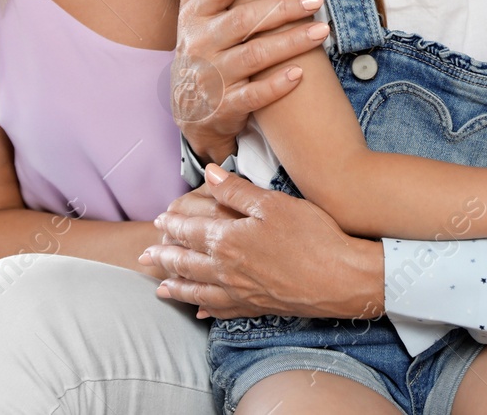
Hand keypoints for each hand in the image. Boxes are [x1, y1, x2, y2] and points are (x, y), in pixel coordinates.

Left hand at [140, 164, 383, 320]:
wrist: (341, 279)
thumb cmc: (312, 235)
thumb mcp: (274, 204)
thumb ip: (237, 191)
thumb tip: (210, 174)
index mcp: (228, 241)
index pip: (190, 231)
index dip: (173, 224)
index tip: (160, 219)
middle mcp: (227, 270)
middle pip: (186, 263)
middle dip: (164, 258)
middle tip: (146, 255)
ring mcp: (240, 293)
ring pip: (197, 291)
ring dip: (176, 288)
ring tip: (160, 289)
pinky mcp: (257, 307)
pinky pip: (222, 311)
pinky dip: (205, 309)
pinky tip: (200, 311)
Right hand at [171, 0, 328, 161]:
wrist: (190, 111)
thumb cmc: (197, 48)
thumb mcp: (188, 8)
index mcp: (195, 14)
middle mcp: (202, 43)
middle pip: (243, 21)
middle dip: (282, 8)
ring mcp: (214, 76)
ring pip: (253, 56)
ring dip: (289, 43)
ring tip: (322, 31)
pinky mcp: (226, 106)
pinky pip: (253, 96)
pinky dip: (276, 86)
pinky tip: (300, 74)